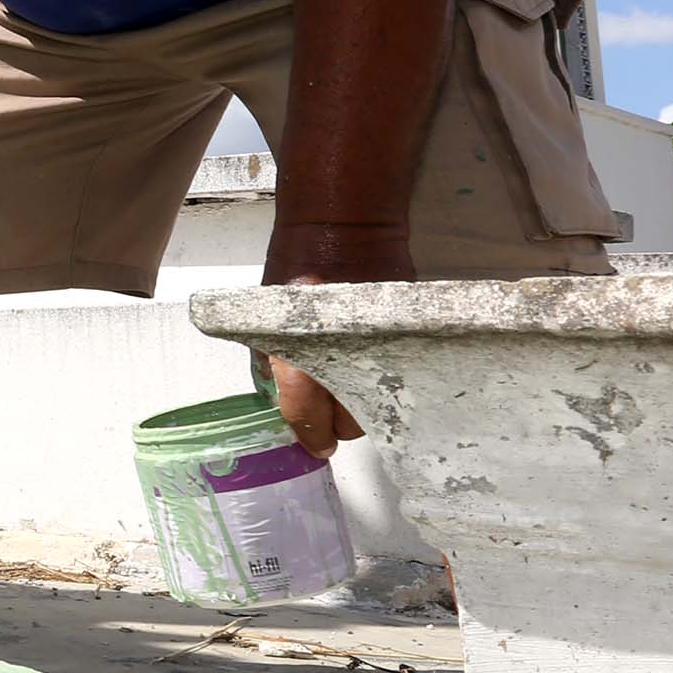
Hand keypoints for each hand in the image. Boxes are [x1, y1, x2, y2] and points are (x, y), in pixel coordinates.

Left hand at [261, 218, 409, 458]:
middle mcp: (346, 352)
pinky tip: (373, 371)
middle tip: (329, 418)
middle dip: (338, 426)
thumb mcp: (264, 321)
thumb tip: (285, 411)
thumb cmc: (295, 272)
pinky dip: (388, 382)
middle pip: (352, 422)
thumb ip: (271, 367)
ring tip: (351, 389)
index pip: (305, 409)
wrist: (344, 227)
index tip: (313, 445)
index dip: (308, 434)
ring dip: (366, 406)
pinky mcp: (408, 339)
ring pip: (384, 407)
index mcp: (299, 347)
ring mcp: (381, 347)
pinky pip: (400, 378)